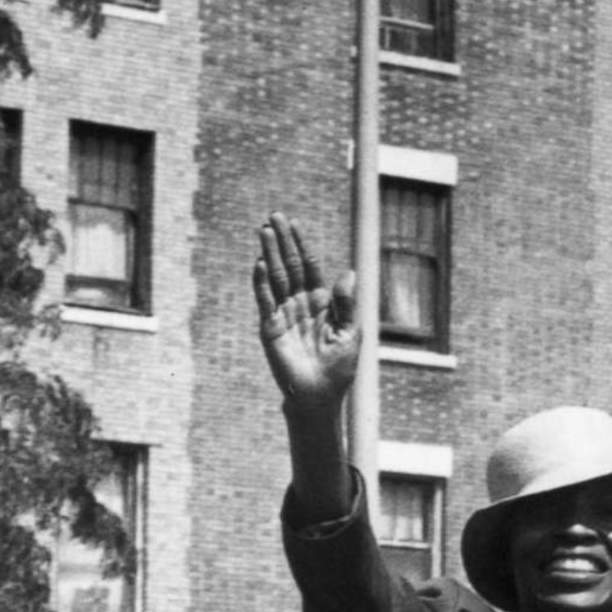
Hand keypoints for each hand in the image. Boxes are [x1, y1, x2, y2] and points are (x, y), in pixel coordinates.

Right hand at [250, 214, 358, 413]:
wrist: (320, 395)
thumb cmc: (338, 368)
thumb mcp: (350, 333)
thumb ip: (347, 304)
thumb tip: (349, 272)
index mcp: (322, 304)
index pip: (309, 267)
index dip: (302, 245)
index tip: (295, 224)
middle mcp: (300, 304)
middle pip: (290, 266)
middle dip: (283, 241)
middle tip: (274, 216)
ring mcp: (283, 314)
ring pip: (276, 277)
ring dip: (270, 254)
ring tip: (264, 230)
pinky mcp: (270, 327)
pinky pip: (265, 300)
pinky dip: (262, 282)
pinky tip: (260, 263)